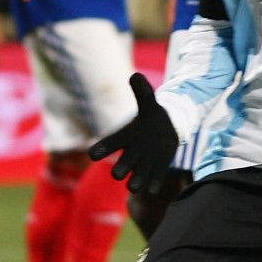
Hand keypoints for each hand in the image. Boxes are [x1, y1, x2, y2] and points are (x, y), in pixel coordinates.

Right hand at [88, 73, 177, 193]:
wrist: (168, 128)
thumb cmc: (153, 116)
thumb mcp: (149, 102)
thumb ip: (142, 91)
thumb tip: (135, 75)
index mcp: (125, 137)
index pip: (108, 144)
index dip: (100, 149)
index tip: (92, 154)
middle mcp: (131, 153)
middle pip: (121, 167)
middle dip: (120, 170)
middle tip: (119, 173)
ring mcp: (144, 164)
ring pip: (136, 179)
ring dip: (136, 182)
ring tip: (136, 186)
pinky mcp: (158, 170)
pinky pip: (154, 181)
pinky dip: (153, 184)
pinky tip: (154, 186)